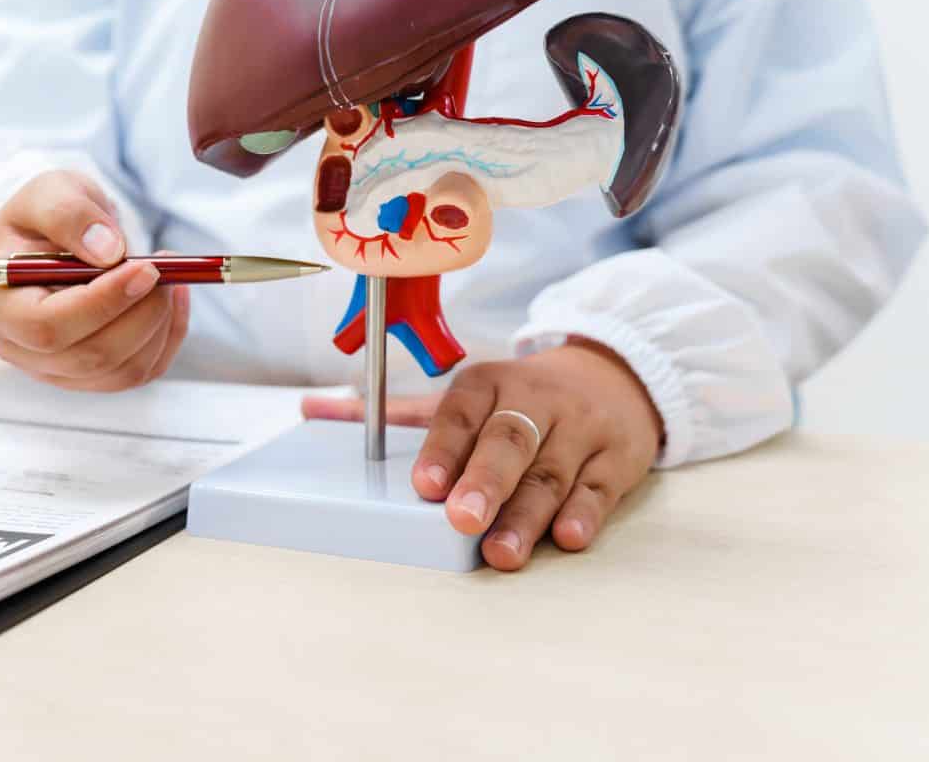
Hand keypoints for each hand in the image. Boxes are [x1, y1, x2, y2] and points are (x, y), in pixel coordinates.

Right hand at [0, 170, 188, 391]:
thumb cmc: (44, 216)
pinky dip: (168, 336)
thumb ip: (68, 213)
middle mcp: (18, 347)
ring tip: (170, 276)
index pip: (45, 327)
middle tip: (166, 269)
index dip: (100, 303)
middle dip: (140, 313)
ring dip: (159, 324)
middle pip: (88, 355)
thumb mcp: (48, 192)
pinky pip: (141, 372)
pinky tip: (173, 298)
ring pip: (122, 371)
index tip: (145, 269)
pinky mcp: (91, 376)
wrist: (55, 237)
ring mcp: (55, 369)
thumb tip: (109, 253)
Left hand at [301, 339, 661, 569]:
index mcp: (489, 384)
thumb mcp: (464, 397)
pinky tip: (568, 537)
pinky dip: (585, 513)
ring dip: (526, 515)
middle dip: (484, 482)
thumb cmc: (520, 399)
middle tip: (461, 520)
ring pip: (551, 473)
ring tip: (501, 552)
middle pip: (509, 441)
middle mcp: (536, 402)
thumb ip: (395, 413)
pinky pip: (599, 488)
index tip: (424, 486)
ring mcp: (580, 430)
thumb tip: (311, 409)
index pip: (463, 413)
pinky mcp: (617, 459)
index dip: (443, 449)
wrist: (613, 378)